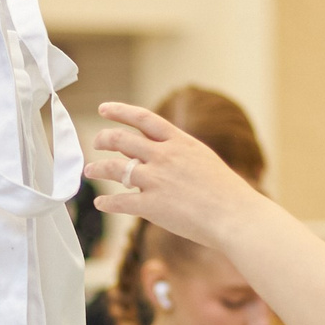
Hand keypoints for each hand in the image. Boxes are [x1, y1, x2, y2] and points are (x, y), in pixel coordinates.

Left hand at [89, 102, 275, 250]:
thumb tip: (155, 153)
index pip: (143, 118)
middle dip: (103, 139)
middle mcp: (164, 156)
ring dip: (98, 169)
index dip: (120, 111)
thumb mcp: (203, 160)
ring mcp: (156, 180)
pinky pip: (120, 202)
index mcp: (179, 142)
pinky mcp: (152, 206)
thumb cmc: (226, 191)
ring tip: (89, 171)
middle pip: (122, 140)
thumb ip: (179, 153)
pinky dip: (107, 202)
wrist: (235, 215)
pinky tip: (100, 203)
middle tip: (95, 143)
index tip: (104, 109)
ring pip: (115, 169)